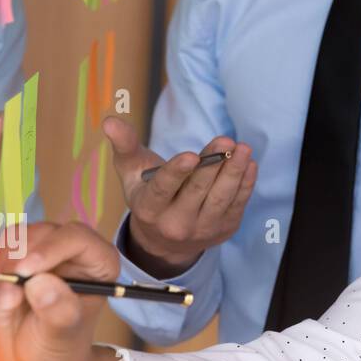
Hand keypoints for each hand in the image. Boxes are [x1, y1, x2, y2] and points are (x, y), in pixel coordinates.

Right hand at [0, 221, 126, 360]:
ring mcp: (43, 250)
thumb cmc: (59, 347)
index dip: (51, 248)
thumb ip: (58, 310)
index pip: (78, 238)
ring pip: (19, 236)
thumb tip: (39, 283)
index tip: (25, 272)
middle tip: (9, 289)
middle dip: (21, 257)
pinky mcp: (16, 256)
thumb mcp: (62, 335)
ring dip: (4, 263)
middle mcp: (72, 250)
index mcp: (97, 262)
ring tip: (8, 298)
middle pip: (45, 232)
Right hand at [105, 116, 256, 278]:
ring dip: (234, 173)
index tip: (191, 156)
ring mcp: (202, 230)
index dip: (177, 173)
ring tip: (243, 149)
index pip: (163, 190)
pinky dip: (245, 184)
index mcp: (149, 209)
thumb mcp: (132, 172)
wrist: (166, 240)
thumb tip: (110, 121)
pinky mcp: (224, 229)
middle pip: (197, 192)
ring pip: (220, 199)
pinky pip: (237, 205)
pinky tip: (250, 164)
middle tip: (226, 140)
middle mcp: (174, 224)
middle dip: (212, 166)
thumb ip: (125, 145)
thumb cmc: (148, 194)